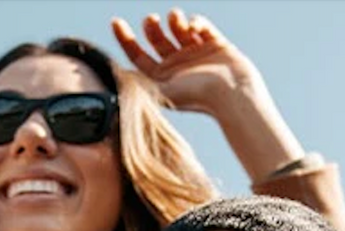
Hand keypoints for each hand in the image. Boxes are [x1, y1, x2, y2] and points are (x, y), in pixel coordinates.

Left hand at [112, 8, 304, 181]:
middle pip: (157, 39)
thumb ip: (137, 81)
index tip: (116, 21)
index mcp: (162, 79)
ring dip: (174, 19)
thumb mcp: (160, 90)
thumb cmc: (196, 97)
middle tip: (150, 21)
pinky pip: (201, 24)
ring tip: (175, 18)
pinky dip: (196, 20)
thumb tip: (112, 74)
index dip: (126, 39)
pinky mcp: (215, 44)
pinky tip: (193, 26)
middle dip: (151, 27)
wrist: (231, 95)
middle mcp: (177, 66)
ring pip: (178, 28)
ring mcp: (197, 54)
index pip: (139, 56)